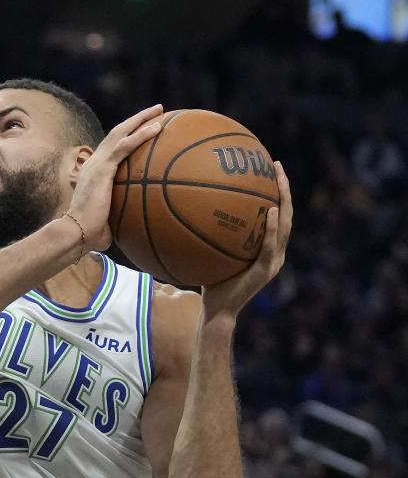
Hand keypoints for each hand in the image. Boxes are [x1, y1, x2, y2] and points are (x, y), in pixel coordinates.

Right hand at [66, 105, 163, 252]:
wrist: (77, 233)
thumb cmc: (91, 234)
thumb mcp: (110, 219)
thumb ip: (122, 214)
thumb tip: (139, 225)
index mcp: (95, 172)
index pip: (113, 147)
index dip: (129, 135)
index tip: (145, 129)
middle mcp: (94, 163)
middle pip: (118, 133)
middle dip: (138, 119)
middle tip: (157, 111)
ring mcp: (97, 163)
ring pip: (121, 133)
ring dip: (141, 119)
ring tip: (160, 110)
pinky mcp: (102, 168)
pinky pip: (125, 146)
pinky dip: (141, 135)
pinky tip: (157, 128)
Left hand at [202, 161, 292, 320]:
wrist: (217, 312)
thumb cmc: (210, 284)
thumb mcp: (210, 253)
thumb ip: (210, 233)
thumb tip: (191, 207)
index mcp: (266, 248)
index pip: (276, 214)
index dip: (276, 191)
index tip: (269, 168)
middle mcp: (275, 252)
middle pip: (286, 213)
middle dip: (283, 187)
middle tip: (276, 164)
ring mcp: (274, 262)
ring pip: (286, 225)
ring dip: (284, 200)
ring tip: (279, 179)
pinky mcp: (267, 270)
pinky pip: (272, 244)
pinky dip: (273, 227)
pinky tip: (271, 210)